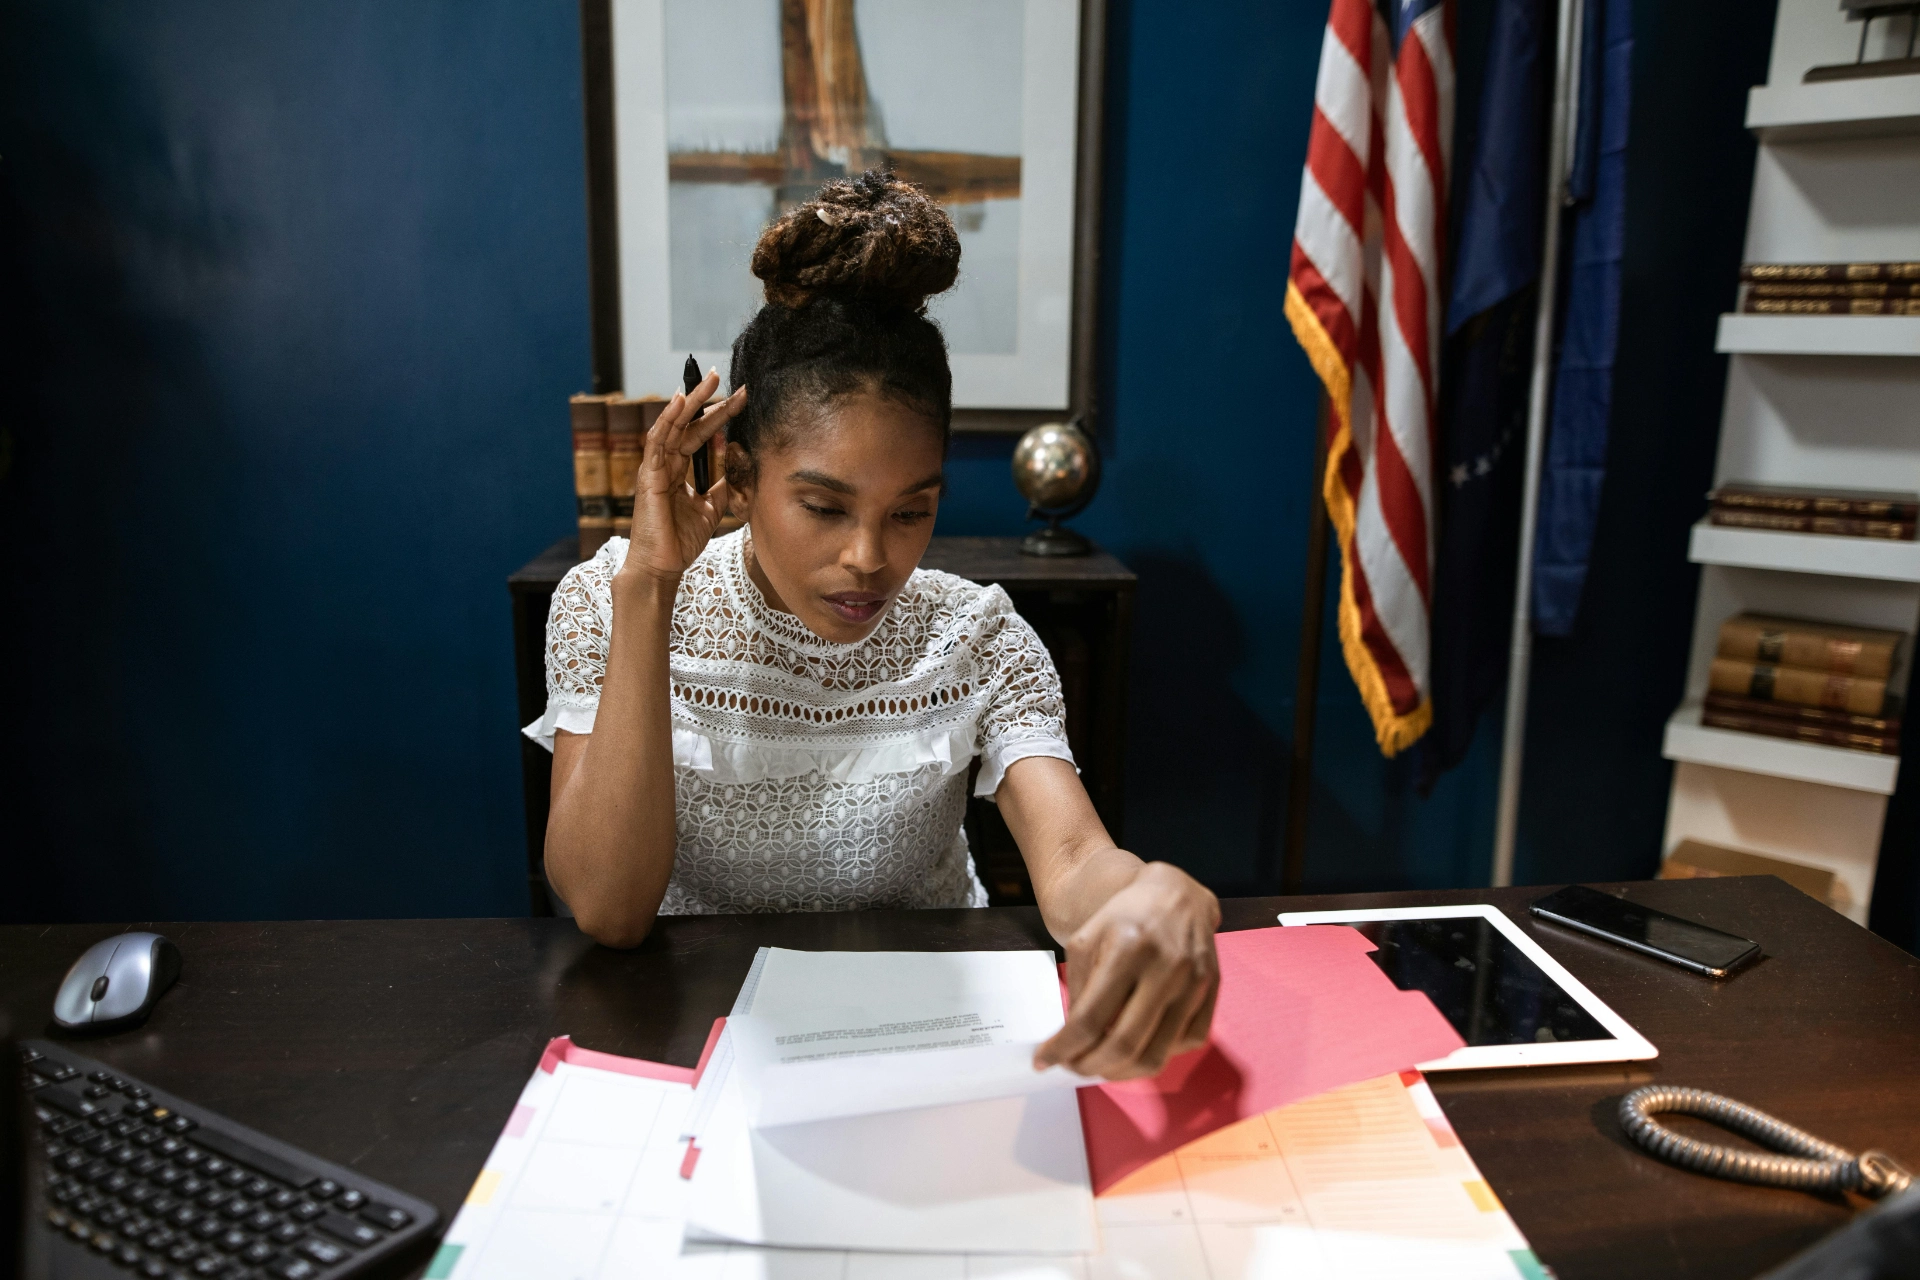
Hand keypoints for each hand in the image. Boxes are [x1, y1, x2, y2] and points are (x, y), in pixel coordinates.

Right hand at [618, 371, 745, 585]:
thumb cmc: (680, 541)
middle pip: (687, 424)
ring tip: (707, 381)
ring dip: (690, 401)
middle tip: (724, 376)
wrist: (663, 566)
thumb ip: (718, 487)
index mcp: (678, 470)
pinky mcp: (649, 477)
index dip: (719, 416)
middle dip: (707, 400)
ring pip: (672, 425)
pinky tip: (679, 401)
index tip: (741, 399)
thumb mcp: (710, 509)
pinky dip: (667, 419)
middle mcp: (665, 464)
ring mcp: (655, 468)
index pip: (700, 434)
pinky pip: (657, 441)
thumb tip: (735, 472)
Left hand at [1036, 862, 1219, 1079]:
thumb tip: (1073, 1040)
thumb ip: (1078, 987)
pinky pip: (1185, 1044)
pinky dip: (1156, 1055)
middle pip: (1124, 1044)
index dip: (1063, 1048)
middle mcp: (1166, 968)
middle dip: (1090, 1067)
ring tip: (1100, 1065)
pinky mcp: (1212, 992)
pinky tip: (1137, 1048)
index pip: (1090, 1018)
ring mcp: (1194, 983)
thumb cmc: (1124, 917)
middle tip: (1073, 1068)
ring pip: (1156, 1055)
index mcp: (1127, 948)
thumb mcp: (1086, 939)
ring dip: (1121, 1072)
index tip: (1044, 1061)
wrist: (1176, 894)